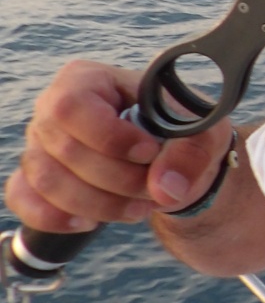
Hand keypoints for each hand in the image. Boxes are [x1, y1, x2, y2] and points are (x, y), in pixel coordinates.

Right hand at [5, 60, 234, 232]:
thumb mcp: (203, 133)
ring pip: (47, 180)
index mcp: (88, 80)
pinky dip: (55, 217)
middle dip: (118, 179)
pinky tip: (89, 222)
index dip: (110, 137)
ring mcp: (39, 145)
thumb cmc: (182, 132)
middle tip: (156, 188)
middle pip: (65, 149)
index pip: (73, 106)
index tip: (149, 152)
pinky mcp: (34, 178)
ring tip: (140, 206)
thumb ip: (192, 153)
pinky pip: (24, 200)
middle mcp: (53, 108)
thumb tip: (166, 189)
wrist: (173, 160)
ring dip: (99, 204)